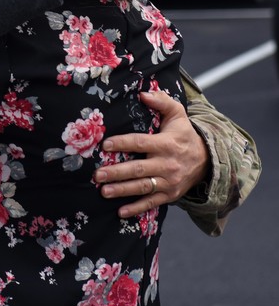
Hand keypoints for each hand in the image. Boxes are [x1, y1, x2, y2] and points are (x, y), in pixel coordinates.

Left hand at [94, 90, 209, 217]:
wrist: (208, 161)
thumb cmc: (184, 134)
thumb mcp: (177, 114)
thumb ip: (161, 101)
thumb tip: (143, 94)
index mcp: (166, 144)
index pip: (141, 143)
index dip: (123, 143)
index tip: (105, 144)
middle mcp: (167, 164)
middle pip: (139, 169)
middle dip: (117, 172)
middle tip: (97, 175)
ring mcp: (169, 182)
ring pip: (143, 187)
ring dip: (123, 191)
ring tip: (103, 191)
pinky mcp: (170, 195)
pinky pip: (152, 203)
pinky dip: (137, 209)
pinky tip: (120, 212)